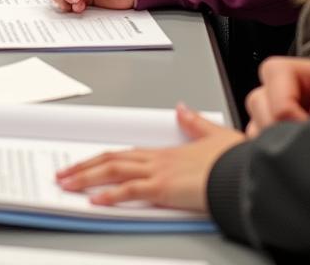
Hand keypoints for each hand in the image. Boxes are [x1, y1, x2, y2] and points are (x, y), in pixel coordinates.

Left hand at [57, 104, 245, 212]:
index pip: (123, 154)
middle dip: (83, 167)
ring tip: (66, 184)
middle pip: (110, 159)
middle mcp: (156, 160)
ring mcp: (158, 173)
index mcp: (164, 152)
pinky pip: (131, 190)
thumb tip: (182, 109)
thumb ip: (193, 124)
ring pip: (113, 171)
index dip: (100, 158)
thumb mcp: (212, 136)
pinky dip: (110, 195)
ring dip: (86, 177)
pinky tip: (95, 200)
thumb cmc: (234, 161)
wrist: (247, 171)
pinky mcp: (164, 188)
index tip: (83, 163)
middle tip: (62, 174)